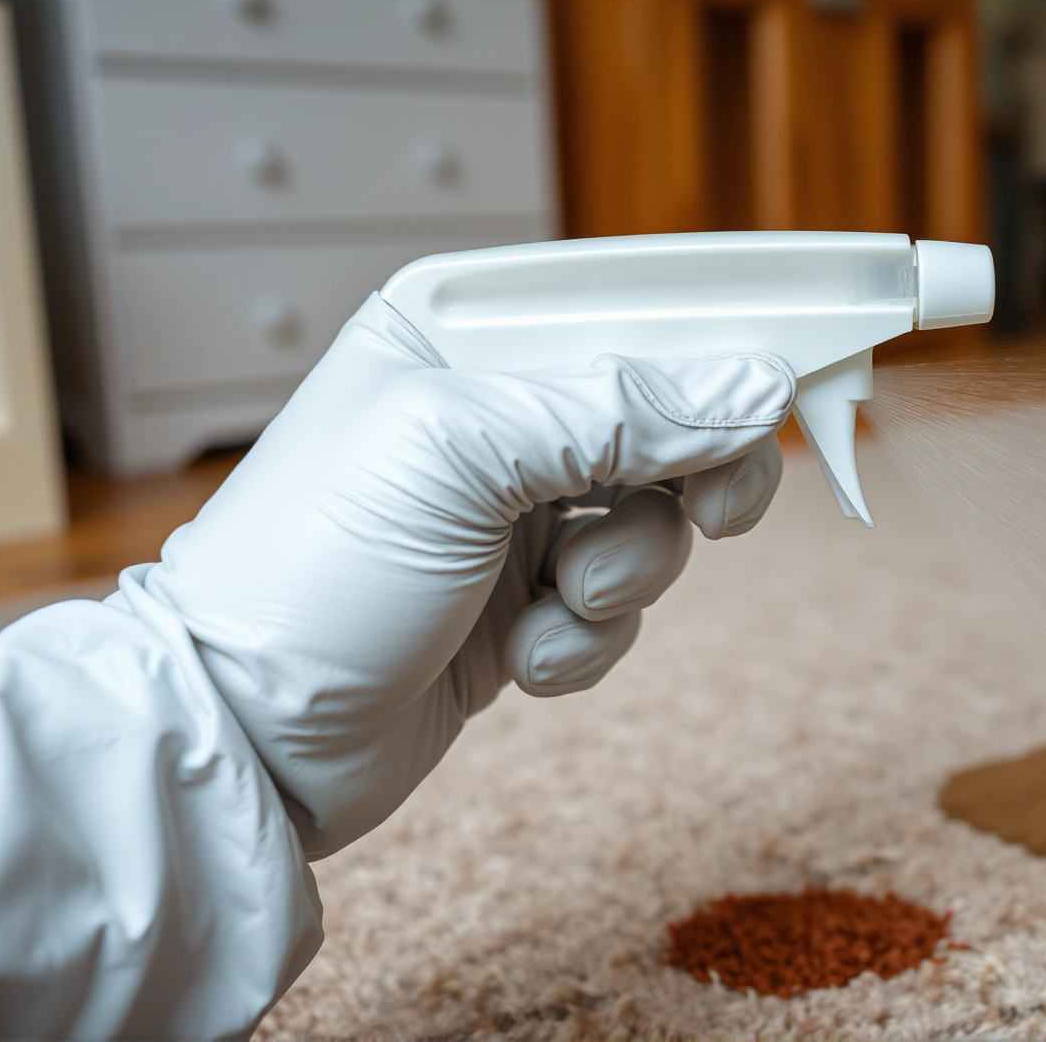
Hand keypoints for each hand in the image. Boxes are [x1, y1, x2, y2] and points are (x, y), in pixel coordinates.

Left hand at [131, 294, 792, 857]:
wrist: (241, 741)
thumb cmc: (313, 569)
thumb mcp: (461, 457)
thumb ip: (614, 410)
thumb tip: (757, 381)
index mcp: (459, 335)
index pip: (624, 303)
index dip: (720, 335)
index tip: (805, 368)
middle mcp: (491, 414)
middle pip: (664, 412)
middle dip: (693, 473)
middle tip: (717, 513)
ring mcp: (508, 514)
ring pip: (653, 520)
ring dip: (625, 574)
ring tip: (555, 604)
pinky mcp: (518, 605)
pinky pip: (616, 608)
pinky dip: (586, 641)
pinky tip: (520, 660)